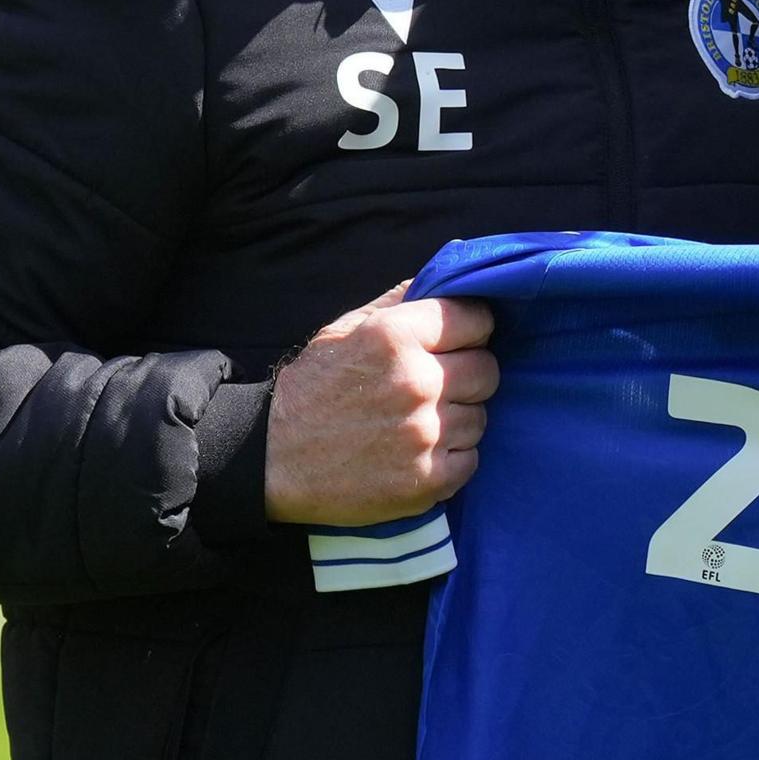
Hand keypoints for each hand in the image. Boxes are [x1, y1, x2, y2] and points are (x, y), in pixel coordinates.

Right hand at [263, 280, 499, 526]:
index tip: (458, 341)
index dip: (470, 329)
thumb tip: (447, 279)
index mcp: (395, 336)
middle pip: (487, 369)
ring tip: (419, 423)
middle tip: (437, 386)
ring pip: (480, 416)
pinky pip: (470, 460)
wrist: (272, 461)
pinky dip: (451, 459)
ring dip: (457, 419)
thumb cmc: (310, 391)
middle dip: (467, 374)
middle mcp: (416, 382)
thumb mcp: (343, 330)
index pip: (477, 319)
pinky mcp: (428, 480)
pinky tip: (418, 453)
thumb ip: (398, 302)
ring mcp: (424, 434)